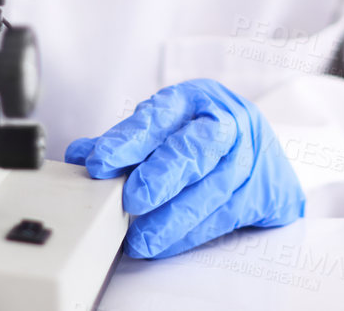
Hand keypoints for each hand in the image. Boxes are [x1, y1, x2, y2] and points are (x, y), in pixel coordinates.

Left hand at [65, 78, 304, 257]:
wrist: (263, 150)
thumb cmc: (205, 134)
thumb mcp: (168, 125)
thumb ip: (127, 142)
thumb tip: (80, 155)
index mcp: (196, 99)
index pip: (160, 116)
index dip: (129, 140)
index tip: (99, 162)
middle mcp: (227, 122)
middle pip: (195, 148)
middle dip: (161, 175)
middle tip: (131, 200)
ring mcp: (248, 156)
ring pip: (212, 188)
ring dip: (173, 217)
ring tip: (142, 238)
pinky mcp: (260, 191)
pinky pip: (224, 216)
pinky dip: (190, 234)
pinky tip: (166, 244)